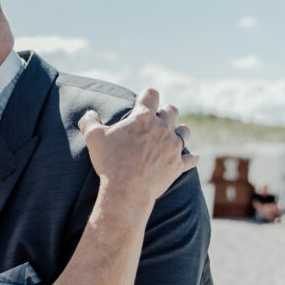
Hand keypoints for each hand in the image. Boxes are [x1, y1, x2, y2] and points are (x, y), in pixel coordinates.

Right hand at [78, 88, 198, 206]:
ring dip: (179, 130)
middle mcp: (162, 128)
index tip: (143, 100)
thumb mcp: (93, 138)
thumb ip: (90, 121)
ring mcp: (173, 147)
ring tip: (174, 134)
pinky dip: (192, 158)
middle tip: (158, 118)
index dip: (147, 95)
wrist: (127, 189)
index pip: (151, 94)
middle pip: (172, 110)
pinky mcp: (178, 165)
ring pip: (185, 131)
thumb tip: (89, 114)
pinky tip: (194, 157)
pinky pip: (191, 159)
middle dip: (165, 111)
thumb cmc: (110, 162)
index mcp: (143, 117)